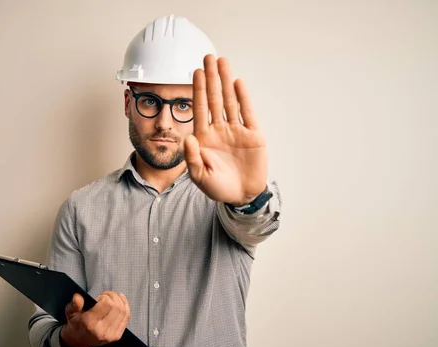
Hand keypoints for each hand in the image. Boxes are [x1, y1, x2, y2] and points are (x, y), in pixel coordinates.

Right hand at [60, 291, 130, 346]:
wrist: (79, 341)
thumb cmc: (76, 323)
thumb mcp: (70, 313)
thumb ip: (74, 304)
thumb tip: (77, 296)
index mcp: (90, 323)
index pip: (106, 304)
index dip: (105, 297)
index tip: (99, 297)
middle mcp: (101, 330)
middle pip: (116, 307)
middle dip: (113, 296)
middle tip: (106, 295)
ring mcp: (110, 334)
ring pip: (123, 312)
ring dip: (120, 300)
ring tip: (113, 297)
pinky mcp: (117, 336)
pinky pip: (126, 318)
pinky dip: (126, 307)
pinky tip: (121, 301)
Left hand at [184, 54, 267, 205]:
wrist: (241, 196)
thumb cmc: (217, 187)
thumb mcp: (199, 175)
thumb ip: (192, 157)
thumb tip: (187, 137)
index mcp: (204, 137)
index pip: (199, 109)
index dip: (197, 90)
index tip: (195, 72)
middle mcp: (219, 129)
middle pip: (214, 99)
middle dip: (211, 78)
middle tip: (208, 57)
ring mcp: (236, 130)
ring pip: (230, 101)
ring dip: (226, 82)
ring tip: (222, 62)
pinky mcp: (253, 135)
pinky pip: (247, 113)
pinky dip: (243, 98)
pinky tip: (238, 83)